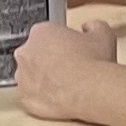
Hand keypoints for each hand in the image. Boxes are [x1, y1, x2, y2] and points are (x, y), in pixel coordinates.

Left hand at [5, 17, 123, 118]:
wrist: (91, 92)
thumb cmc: (94, 63)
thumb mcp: (103, 34)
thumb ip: (94, 26)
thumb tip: (89, 27)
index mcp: (41, 32)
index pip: (46, 34)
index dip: (62, 43)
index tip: (73, 50)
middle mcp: (25, 52)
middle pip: (35, 55)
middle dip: (50, 61)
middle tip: (71, 69)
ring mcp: (22, 77)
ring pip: (31, 77)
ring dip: (44, 80)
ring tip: (68, 86)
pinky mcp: (25, 98)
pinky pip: (32, 97)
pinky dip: (43, 99)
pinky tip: (61, 99)